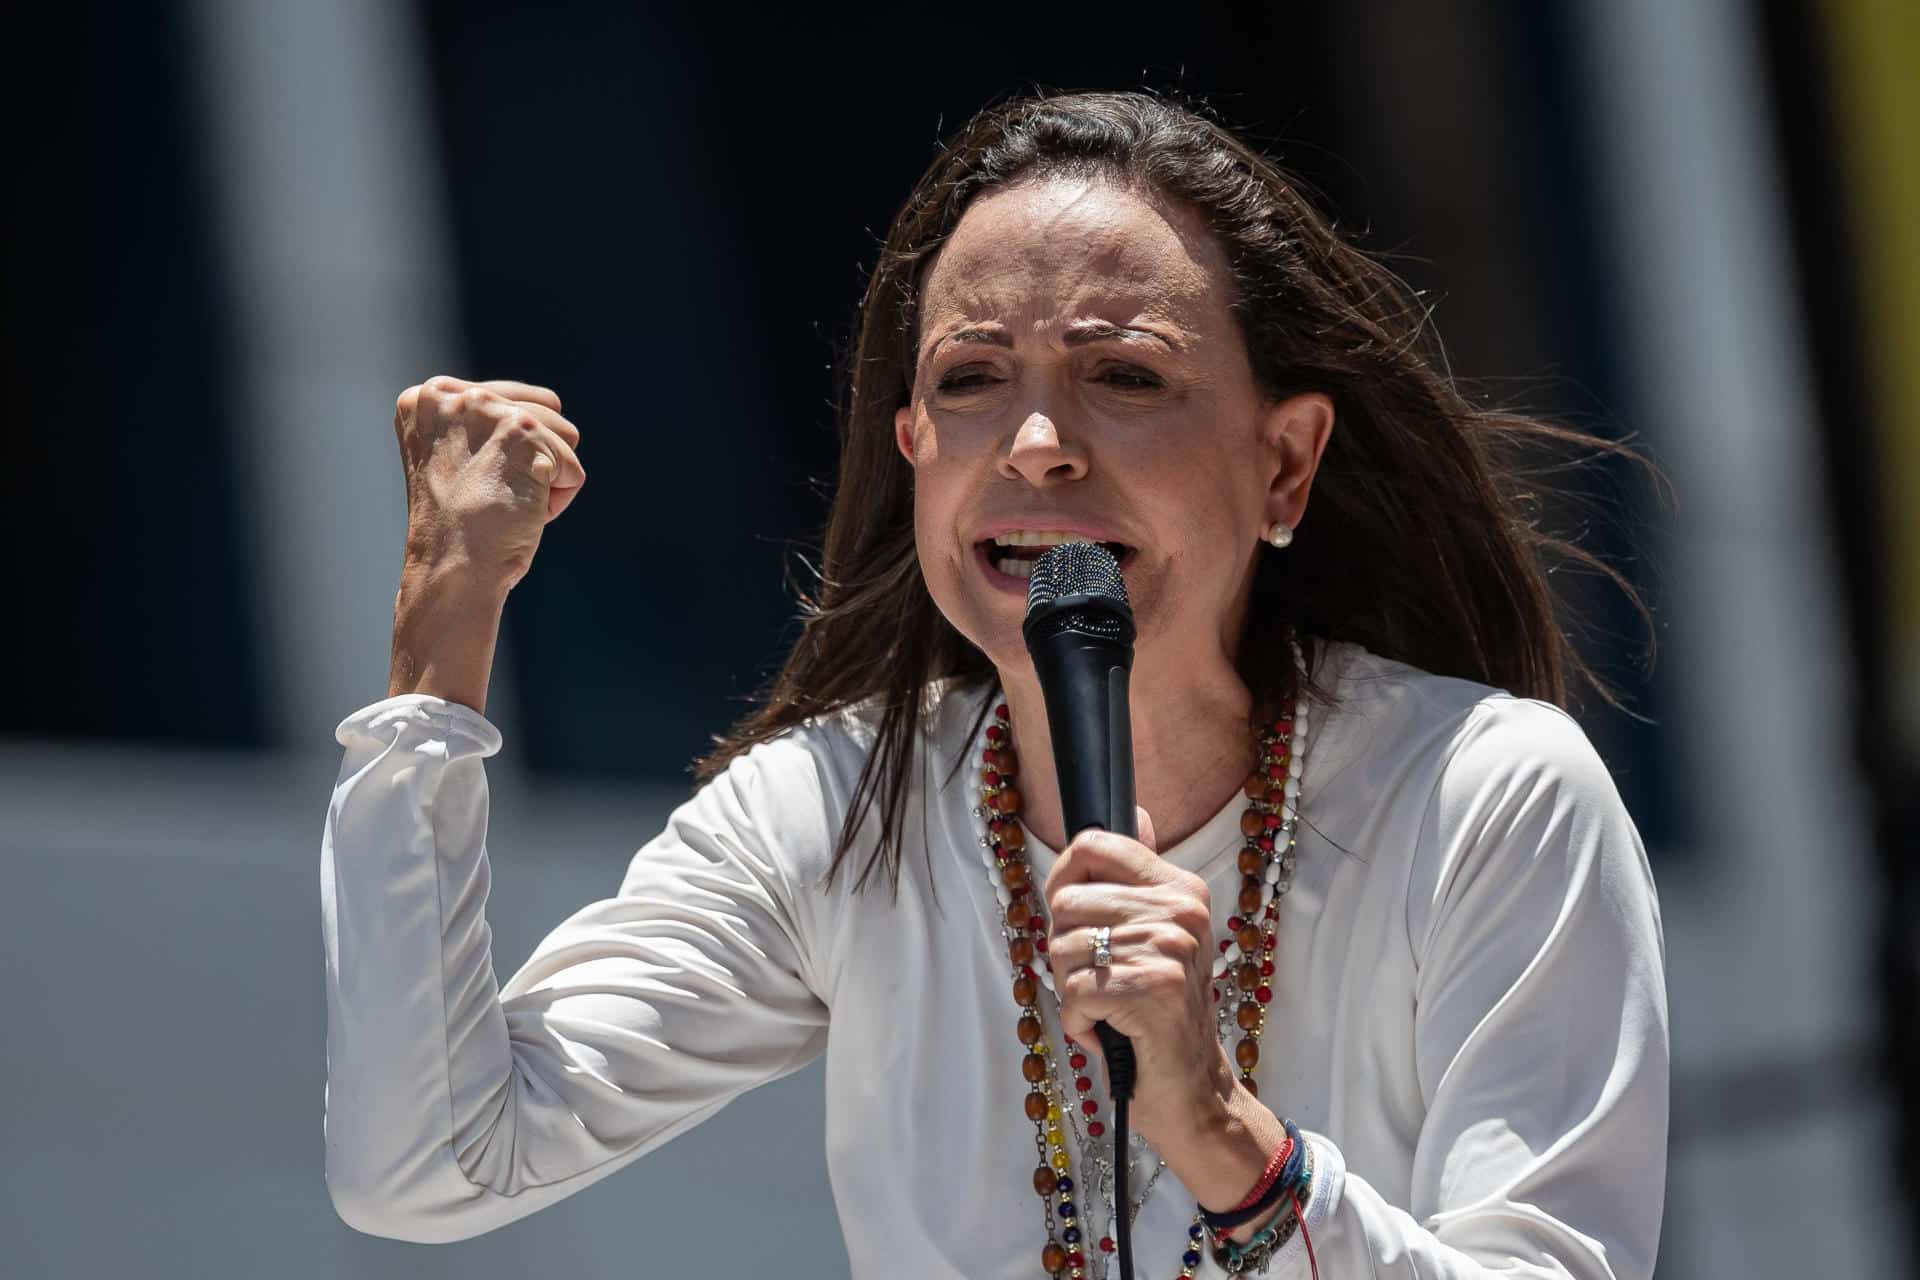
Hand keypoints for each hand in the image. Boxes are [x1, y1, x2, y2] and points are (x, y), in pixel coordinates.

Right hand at [393, 374, 585, 594]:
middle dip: (535, 461)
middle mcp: (454, 395)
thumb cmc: (458, 526)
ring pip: (564, 436)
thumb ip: (483, 424)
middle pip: (546, 412)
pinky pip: (572, 470)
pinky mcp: (523, 435)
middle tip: (490, 495)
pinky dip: (558, 501)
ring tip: (504, 503)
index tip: (481, 481)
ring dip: (548, 479)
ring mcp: (489, 412)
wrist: (451, 568)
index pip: (513, 398)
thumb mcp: (455, 456)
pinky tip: (519, 514)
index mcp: (427, 397)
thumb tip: (551, 403)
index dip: (516, 449)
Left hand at [1042, 807, 1238, 1148]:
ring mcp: (1168, 948)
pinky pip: (1072, 992)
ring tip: (1107, 1008)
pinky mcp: (1151, 989)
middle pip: (1065, 903)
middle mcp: (1180, 910)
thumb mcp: (1157, 936)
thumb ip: (1137, 879)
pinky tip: (1107, 1032)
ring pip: (1063, 949)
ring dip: (1070, 990)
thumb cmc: (1161, 1014)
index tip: (1070, 916)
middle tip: (1098, 981)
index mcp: (1180, 888)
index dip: (1062, 878)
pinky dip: (1077, 1022)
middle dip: (1065, 950)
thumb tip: (1138, 812)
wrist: (1195, 1089)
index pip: (1094, 844)